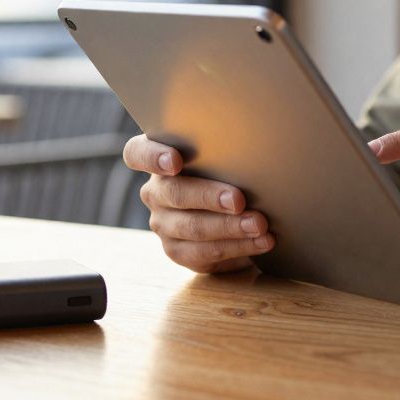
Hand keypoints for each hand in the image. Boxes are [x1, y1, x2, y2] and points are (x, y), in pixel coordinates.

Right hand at [123, 134, 274, 273]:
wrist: (237, 212)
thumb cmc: (229, 171)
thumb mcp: (223, 157)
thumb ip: (225, 151)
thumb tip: (254, 147)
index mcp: (157, 159)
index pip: (138, 153)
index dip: (152, 156)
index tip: (175, 161)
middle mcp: (155, 192)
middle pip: (174, 193)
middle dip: (209, 197)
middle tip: (239, 200)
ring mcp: (163, 224)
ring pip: (192, 227)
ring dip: (230, 227)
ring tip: (259, 225)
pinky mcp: (178, 251)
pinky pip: (206, 252)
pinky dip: (238, 246)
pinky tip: (261, 241)